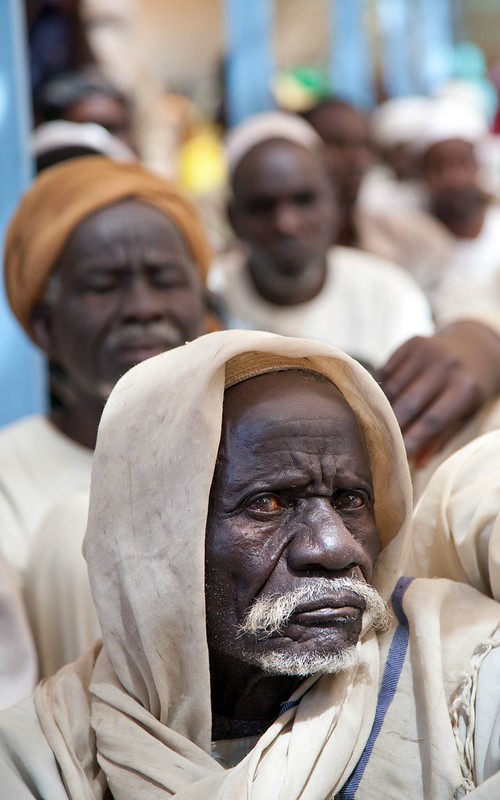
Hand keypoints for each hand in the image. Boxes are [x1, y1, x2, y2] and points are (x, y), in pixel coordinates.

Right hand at [379, 320, 499, 466]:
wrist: (475, 346)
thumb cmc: (469, 389)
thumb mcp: (465, 413)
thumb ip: (441, 437)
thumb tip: (416, 463)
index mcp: (465, 388)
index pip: (433, 419)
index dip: (413, 438)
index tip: (398, 454)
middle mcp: (447, 366)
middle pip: (409, 403)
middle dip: (391, 425)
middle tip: (379, 441)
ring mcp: (428, 351)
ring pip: (393, 387)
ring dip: (382, 406)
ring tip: (378, 421)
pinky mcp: (413, 342)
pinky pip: (387, 370)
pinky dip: (382, 386)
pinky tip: (384, 396)